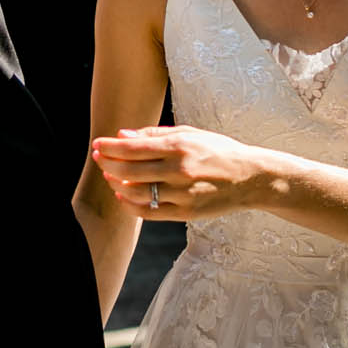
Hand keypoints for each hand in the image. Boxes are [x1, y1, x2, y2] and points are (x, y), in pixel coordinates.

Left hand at [92, 125, 269, 220]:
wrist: (250, 177)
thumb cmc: (217, 150)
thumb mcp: (190, 134)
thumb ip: (155, 134)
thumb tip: (122, 136)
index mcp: (180, 146)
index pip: (133, 148)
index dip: (110, 147)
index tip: (97, 144)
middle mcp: (179, 171)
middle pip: (129, 171)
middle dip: (107, 164)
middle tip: (98, 158)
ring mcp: (182, 194)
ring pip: (136, 193)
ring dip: (116, 184)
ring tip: (110, 176)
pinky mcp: (185, 213)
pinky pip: (148, 213)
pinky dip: (130, 205)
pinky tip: (123, 195)